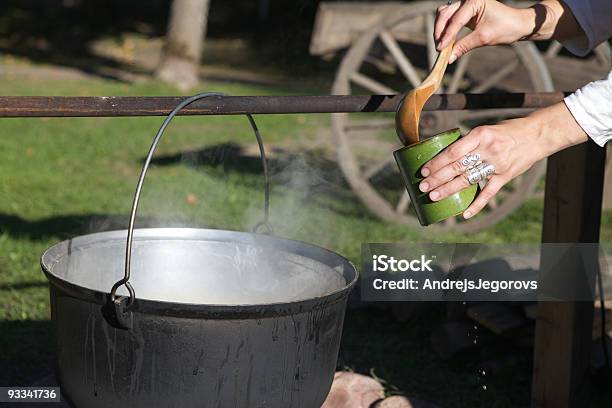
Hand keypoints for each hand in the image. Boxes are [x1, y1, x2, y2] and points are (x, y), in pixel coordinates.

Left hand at [418, 103, 587, 218]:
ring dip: (449, 190)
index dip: (436, 163)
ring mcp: (497, 165)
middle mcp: (488, 150)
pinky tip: (464, 214)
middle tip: (423, 187)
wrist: (538, 134)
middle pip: (457, 167)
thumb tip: (444, 156)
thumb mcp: (485, 130)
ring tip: (434, 197)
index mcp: (480, 135)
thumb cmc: (507, 130)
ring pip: (469, 180)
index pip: (453, 152)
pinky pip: (489, 193)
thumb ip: (467, 143)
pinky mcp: (506, 177)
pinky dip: (477, 205)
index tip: (423, 171)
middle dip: (437, 178)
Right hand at [435, 0, 554, 62]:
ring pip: (444, 14)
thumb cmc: (505, 28)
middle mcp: (468, 0)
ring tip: (440, 45)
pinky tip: (445, 41)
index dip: (447, 36)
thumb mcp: (483, 38)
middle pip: (445, 13)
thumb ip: (464, 46)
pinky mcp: (464, 11)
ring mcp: (465, 4)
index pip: (456, 20)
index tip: (440, 49)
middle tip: (438, 48)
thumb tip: (449, 58)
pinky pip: (449, 18)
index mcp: (475, 0)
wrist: (517, 24)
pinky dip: (445, 29)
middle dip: (440, 31)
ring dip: (440, 29)